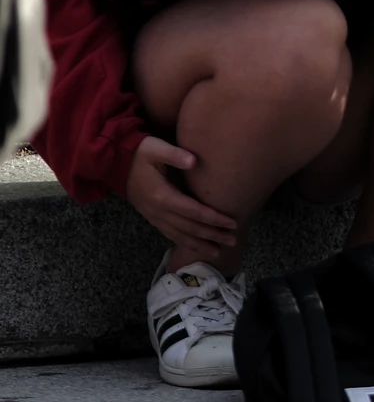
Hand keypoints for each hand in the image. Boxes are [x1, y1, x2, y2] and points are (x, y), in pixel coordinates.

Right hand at [123, 136, 235, 262]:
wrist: (114, 163)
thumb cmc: (138, 153)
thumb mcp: (154, 148)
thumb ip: (174, 154)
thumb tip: (194, 161)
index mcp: (162, 196)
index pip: (194, 211)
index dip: (213, 218)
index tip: (232, 223)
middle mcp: (158, 211)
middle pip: (190, 228)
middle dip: (212, 235)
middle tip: (232, 241)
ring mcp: (153, 216)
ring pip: (179, 235)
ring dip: (199, 244)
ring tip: (218, 252)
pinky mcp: (151, 217)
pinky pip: (169, 234)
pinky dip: (184, 242)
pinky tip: (196, 247)